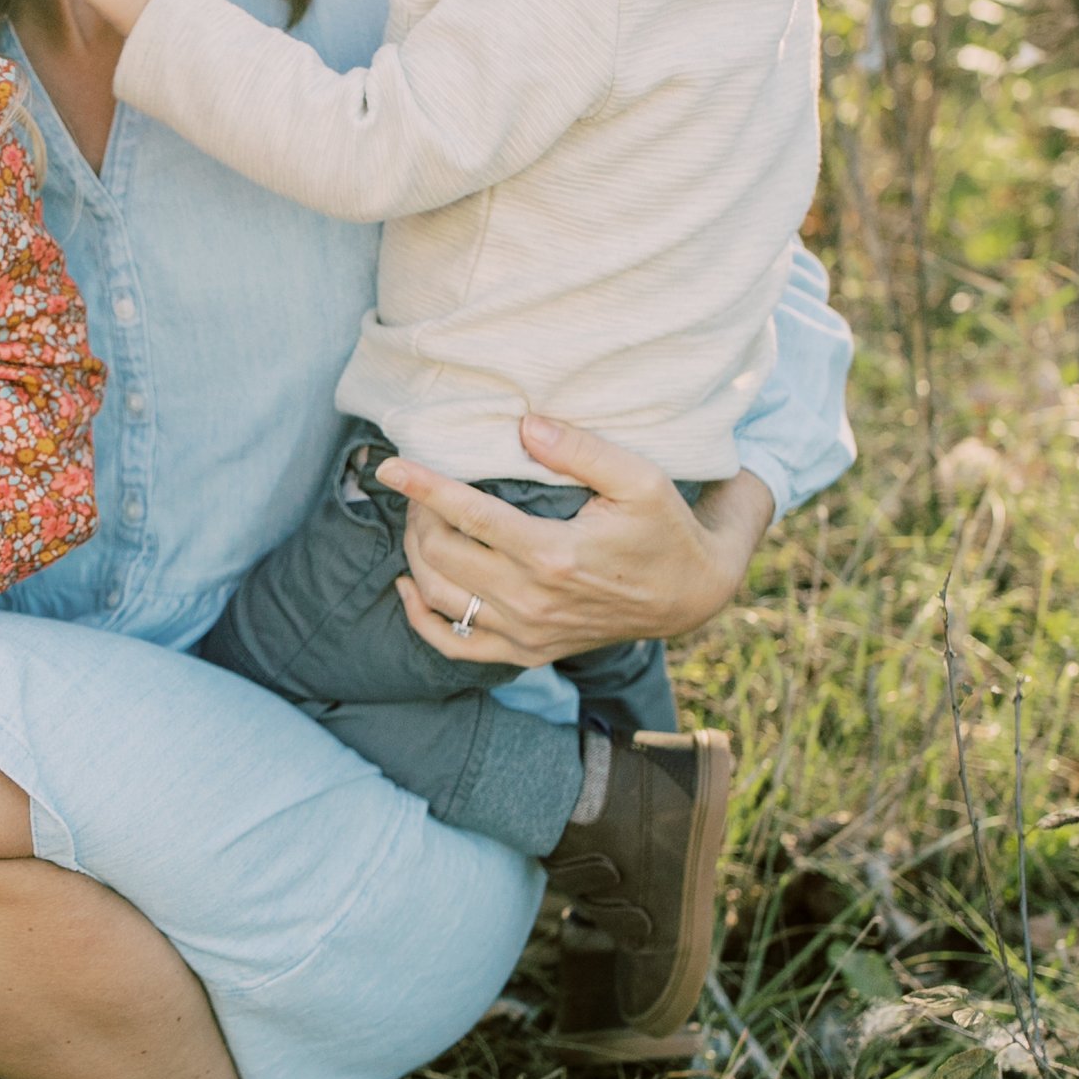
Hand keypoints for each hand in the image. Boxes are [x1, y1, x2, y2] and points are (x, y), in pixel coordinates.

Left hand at [378, 416, 773, 668]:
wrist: (690, 594)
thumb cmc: (664, 528)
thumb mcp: (640, 478)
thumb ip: (580, 449)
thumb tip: (525, 426)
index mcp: (553, 555)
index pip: (468, 516)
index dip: (422, 487)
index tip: (389, 465)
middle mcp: (532, 601)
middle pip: (441, 554)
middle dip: (420, 514)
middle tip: (422, 486)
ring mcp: (526, 632)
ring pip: (438, 597)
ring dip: (416, 555)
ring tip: (420, 521)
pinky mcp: (526, 652)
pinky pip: (454, 646)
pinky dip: (421, 617)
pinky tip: (411, 585)